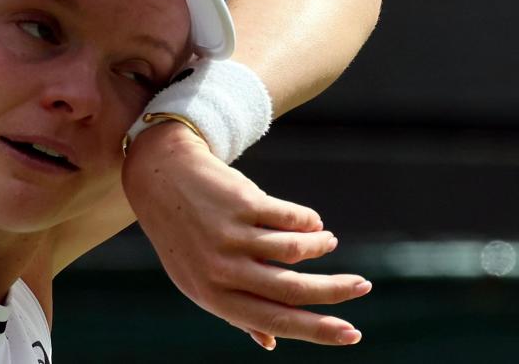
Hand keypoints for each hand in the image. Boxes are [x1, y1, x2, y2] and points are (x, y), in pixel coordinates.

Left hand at [122, 123, 370, 349]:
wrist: (160, 178)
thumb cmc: (184, 237)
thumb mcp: (198, 279)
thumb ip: (235, 311)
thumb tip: (271, 343)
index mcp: (214, 297)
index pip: (276, 321)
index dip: (318, 330)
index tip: (353, 334)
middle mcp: (221, 270)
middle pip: (293, 288)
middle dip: (336, 290)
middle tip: (361, 285)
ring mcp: (230, 235)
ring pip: (296, 250)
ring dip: (320, 246)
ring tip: (327, 241)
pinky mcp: (241, 203)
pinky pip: (290, 218)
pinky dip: (308, 221)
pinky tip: (311, 222)